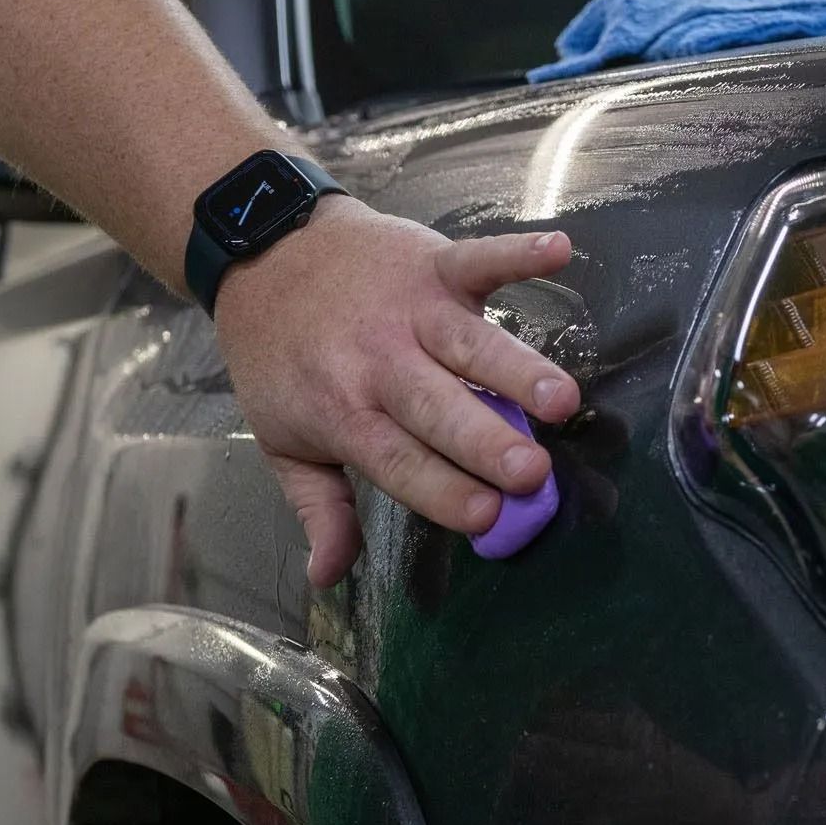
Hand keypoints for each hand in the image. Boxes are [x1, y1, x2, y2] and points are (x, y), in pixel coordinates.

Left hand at [215, 197, 582, 587]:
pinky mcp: (432, 263)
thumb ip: (318, 507)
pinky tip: (561, 253)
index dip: (441, 489)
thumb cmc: (278, 353)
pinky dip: (519, 254)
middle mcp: (380, 363)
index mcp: (343, 412)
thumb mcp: (282, 439)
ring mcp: (410, 310)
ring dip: (519, 370)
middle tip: (532, 474)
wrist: (262, 249)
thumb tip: (327, 575)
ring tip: (563, 401)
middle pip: (438, 408)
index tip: (486, 517)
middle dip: (485, 442)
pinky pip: (480, 259)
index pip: (398, 460)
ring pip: (471, 345)